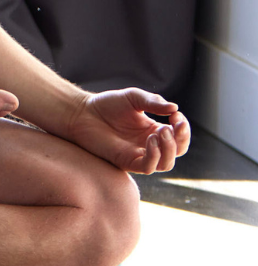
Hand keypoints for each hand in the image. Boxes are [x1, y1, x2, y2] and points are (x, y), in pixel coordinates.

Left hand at [61, 89, 190, 173]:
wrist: (81, 112)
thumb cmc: (106, 104)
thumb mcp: (133, 98)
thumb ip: (153, 102)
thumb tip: (175, 108)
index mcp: (154, 131)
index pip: (180, 137)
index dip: (184, 129)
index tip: (176, 116)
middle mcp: (149, 145)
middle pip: (178, 151)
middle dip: (181, 139)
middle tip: (171, 126)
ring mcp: (138, 154)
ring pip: (166, 163)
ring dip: (169, 149)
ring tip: (160, 132)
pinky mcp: (126, 161)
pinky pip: (147, 167)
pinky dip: (154, 156)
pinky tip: (150, 140)